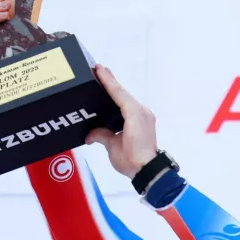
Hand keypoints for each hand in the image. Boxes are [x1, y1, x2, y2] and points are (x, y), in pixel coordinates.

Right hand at [85, 64, 159, 178]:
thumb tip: (90, 134)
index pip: (119, 94)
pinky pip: (131, 107)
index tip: (99, 69)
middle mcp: (141, 112)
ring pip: (127, 100)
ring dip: (116, 91)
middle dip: (111, 82)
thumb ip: (101, 135)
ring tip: (104, 81)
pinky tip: (113, 101)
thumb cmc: (132, 159)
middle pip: (123, 94)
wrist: (148, 170)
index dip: (108, 81)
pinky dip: (121, 101)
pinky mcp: (144, 122)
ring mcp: (144, 117)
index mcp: (134, 114)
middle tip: (99, 69)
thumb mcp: (113, 147)